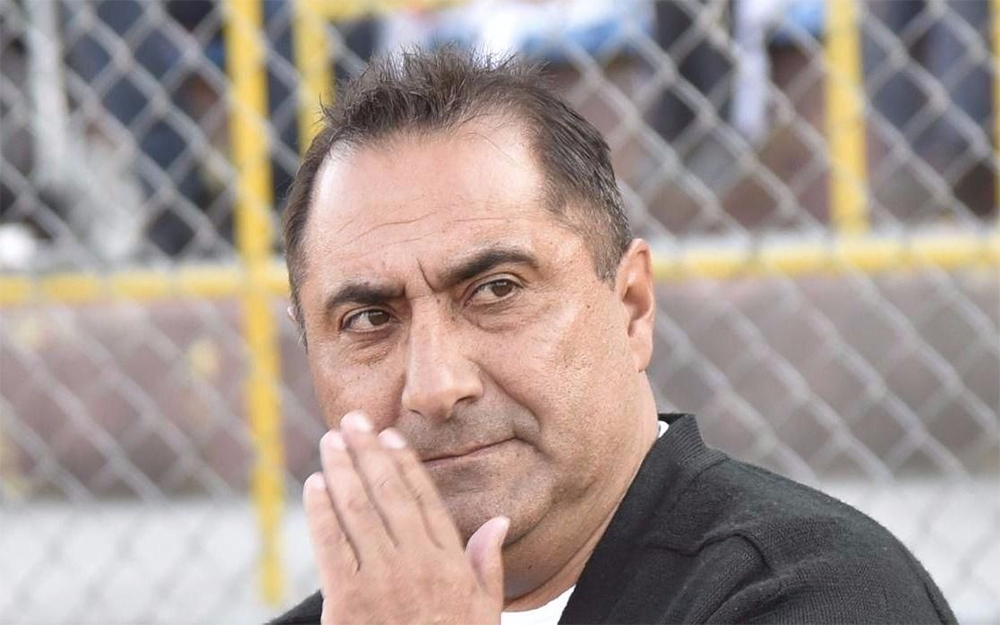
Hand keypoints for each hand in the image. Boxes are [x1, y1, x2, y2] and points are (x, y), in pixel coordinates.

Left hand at [304, 411, 509, 624]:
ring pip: (357, 510)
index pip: (424, 499)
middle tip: (351, 421)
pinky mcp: (348, 601)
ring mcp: (381, 580)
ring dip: (341, 470)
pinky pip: (331, 544)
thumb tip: (499, 520)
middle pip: (388, 493)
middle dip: (368, 452)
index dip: (405, 463)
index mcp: (450, 564)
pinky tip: (315, 486)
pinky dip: (321, 510)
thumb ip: (488, 565)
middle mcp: (417, 563)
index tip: (390, 437)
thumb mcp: (484, 614)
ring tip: (330, 442)